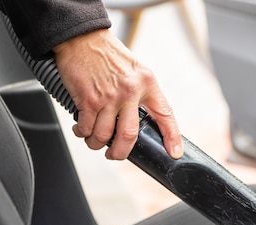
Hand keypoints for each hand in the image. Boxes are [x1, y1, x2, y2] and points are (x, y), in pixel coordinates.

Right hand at [52, 29, 183, 159]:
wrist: (82, 38)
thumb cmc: (108, 55)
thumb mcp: (136, 70)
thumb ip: (142, 92)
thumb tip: (143, 117)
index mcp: (147, 84)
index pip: (165, 114)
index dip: (172, 137)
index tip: (174, 153)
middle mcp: (130, 91)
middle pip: (129, 136)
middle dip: (120, 153)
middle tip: (114, 155)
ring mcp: (109, 96)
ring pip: (104, 136)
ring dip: (96, 144)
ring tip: (94, 141)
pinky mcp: (89, 98)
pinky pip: (86, 127)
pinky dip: (82, 133)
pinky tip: (81, 129)